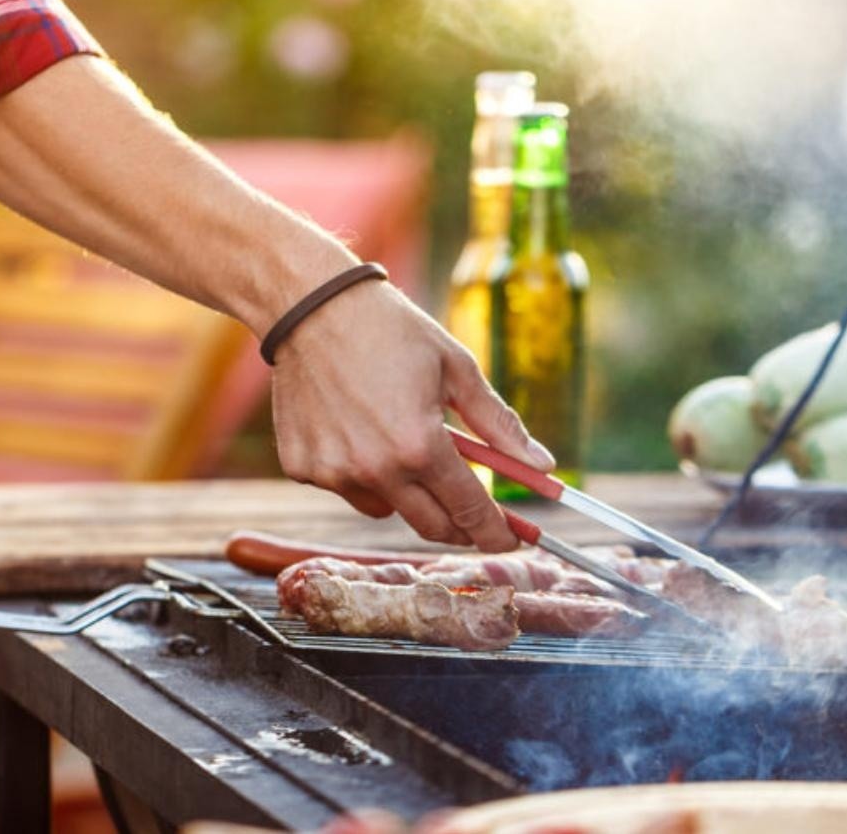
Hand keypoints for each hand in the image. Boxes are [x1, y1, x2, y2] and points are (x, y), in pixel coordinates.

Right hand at [268, 278, 555, 552]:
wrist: (313, 307)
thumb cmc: (392, 331)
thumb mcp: (456, 369)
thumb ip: (499, 424)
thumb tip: (543, 465)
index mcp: (420, 446)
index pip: (470, 511)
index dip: (496, 532)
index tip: (510, 539)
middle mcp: (376, 469)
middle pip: (431, 525)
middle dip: (459, 526)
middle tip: (471, 513)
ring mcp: (334, 472)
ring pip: (384, 508)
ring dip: (403, 491)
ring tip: (399, 441)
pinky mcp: (303, 467)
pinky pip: (344, 487)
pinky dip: (358, 470)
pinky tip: (353, 427)